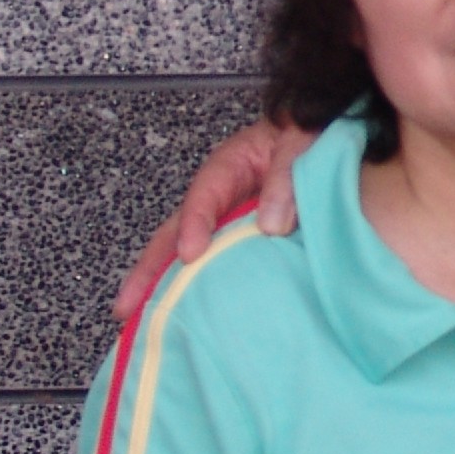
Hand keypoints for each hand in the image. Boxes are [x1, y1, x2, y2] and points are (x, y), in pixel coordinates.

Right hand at [111, 118, 319, 322]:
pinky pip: (218, 265)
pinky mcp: (245, 241)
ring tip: (143, 322)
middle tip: (126, 306)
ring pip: (187, 253)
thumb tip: (270, 226)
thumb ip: (286, 177)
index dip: (194, 224)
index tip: (189, 254)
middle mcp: (220, 196)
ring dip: (164, 285)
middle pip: (175, 232)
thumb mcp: (301, 141)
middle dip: (148, 269)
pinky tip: (190, 316)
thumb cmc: (311, 131)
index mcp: (231, 165)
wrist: (328, 136)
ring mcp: (228, 221)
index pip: (205, 195)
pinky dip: (199, 289)